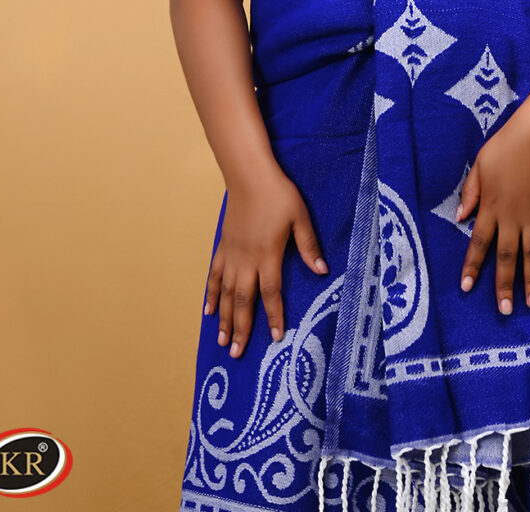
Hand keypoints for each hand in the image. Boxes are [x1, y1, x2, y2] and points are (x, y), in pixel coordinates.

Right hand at [204, 166, 327, 358]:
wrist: (249, 175)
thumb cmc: (278, 194)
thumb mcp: (300, 217)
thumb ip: (308, 246)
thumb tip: (322, 271)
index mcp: (268, 255)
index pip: (271, 293)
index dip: (274, 316)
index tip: (275, 337)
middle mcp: (246, 260)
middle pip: (242, 300)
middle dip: (240, 328)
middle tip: (236, 354)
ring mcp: (231, 254)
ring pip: (224, 293)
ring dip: (223, 318)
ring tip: (221, 341)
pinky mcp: (222, 246)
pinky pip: (213, 275)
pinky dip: (209, 294)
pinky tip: (206, 310)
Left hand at [456, 111, 529, 314]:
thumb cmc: (505, 147)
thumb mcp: (479, 166)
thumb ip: (471, 193)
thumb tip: (460, 218)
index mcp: (491, 207)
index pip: (479, 243)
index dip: (472, 266)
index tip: (465, 287)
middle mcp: (513, 217)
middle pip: (506, 257)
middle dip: (504, 285)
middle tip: (504, 310)